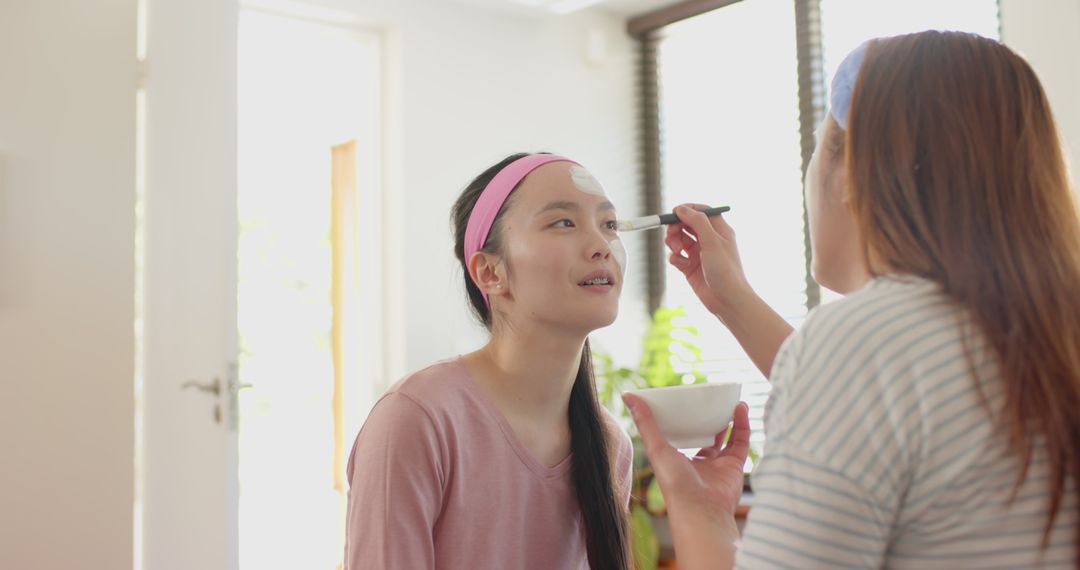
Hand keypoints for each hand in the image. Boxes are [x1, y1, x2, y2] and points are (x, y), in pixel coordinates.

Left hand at [623, 394, 749, 519]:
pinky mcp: (734, 467)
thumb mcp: (656, 447)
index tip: (684, 401)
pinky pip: (741, 442)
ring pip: (726, 438)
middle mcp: (698, 464)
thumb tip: (628, 395)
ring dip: (729, 419)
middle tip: (711, 400)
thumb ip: (645, 422)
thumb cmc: (675, 483)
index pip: (680, 437)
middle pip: (705, 437)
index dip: (682, 421)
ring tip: (730, 400)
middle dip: (709, 419)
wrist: (701, 509)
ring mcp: (717, 466)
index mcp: (677, 460)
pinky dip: (743, 425)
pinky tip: (741, 408)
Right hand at [665, 204, 751, 320]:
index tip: (674, 212)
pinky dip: (675, 258)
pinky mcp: (691, 267)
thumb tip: (681, 208)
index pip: (702, 211)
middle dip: (676, 227)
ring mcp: (700, 254)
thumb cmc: (725, 270)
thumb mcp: (712, 241)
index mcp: (719, 230)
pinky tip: (681, 265)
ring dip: (673, 242)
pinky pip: (677, 257)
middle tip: (671, 234)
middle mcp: (709, 240)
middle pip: (687, 224)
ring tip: (676, 251)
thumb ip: (697, 222)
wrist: (727, 300)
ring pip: (679, 239)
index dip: (688, 209)